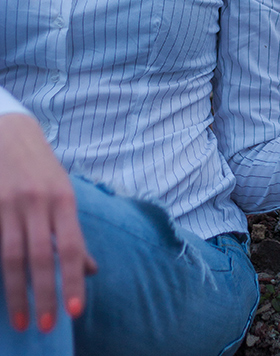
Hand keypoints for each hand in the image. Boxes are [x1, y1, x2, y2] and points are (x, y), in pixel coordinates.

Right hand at [0, 114, 96, 332]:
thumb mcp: (65, 193)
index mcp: (63, 198)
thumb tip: (91, 270)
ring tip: (22, 320)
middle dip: (45, 294)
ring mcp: (9, 204)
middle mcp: (37, 201)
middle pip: (40, 256)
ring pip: (12, 256)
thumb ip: (73, 232)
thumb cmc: (42, 169)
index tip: (74, 311)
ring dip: (17, 293)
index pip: (70, 246)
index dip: (72, 279)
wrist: (10, 133)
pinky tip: (1, 291)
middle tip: (48, 326)